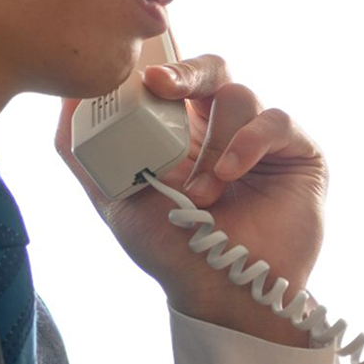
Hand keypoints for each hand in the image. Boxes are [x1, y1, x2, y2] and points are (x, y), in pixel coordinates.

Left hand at [52, 54, 326, 346]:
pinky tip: (229, 175)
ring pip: (239, 96)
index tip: (142, 79)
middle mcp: (222, 128)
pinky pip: (276, 121)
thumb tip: (65, 102)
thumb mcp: (115, 200)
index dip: (160, 71)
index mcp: (181, 131)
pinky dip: (249, 141)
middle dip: (186, 72)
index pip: (174, 80)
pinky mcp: (298, 151)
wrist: (221, 293)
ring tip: (199, 192)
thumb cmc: (172, 250)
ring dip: (212, 143)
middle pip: (211, 70)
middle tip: (162, 86)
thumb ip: (85, 154)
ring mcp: (261, 138)